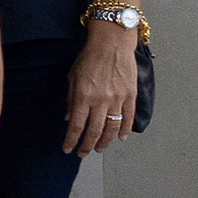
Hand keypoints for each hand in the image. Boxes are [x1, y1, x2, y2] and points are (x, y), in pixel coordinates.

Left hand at [67, 18, 143, 154]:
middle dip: (87, 145)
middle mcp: (100, 101)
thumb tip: (69, 118)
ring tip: (100, 149)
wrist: (111, 44)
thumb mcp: (73, 77)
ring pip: (111, 127)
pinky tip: (120, 138)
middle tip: (83, 153)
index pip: (76, 126)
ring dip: (105, 141)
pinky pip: (128, 117)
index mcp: (83, 96)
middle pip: (94, 130)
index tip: (67, 149)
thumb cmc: (90, 57)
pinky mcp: (130, 95)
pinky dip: (124, 129)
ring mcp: (117, 99)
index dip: (71, 140)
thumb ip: (71, 99)